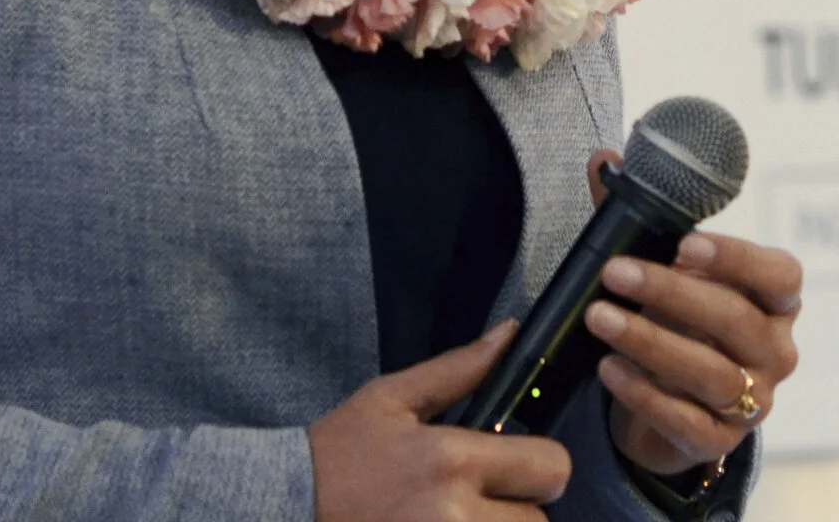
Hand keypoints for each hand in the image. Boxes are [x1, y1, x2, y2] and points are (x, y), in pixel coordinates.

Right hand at [307, 320, 572, 521]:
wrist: (288, 506)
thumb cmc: (340, 452)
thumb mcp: (393, 397)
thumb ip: (460, 369)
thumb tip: (508, 335)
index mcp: (450, 459)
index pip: (550, 467)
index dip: (540, 463)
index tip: (518, 463)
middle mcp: (454, 515)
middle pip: (540, 521)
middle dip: (519, 508)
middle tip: (483, 497)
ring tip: (461, 516)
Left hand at [582, 149, 803, 478]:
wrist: (672, 406)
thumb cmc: (678, 320)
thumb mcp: (666, 269)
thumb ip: (637, 214)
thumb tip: (604, 157)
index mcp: (775, 301)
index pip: (779, 274)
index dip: (736, 258)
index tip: (685, 244)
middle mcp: (776, 350)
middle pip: (735, 320)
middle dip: (671, 293)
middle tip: (615, 272)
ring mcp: (754, 400)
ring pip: (711, 373)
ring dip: (651, 343)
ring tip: (599, 318)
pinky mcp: (718, 440)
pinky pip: (687, 420)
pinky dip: (645, 394)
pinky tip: (610, 369)